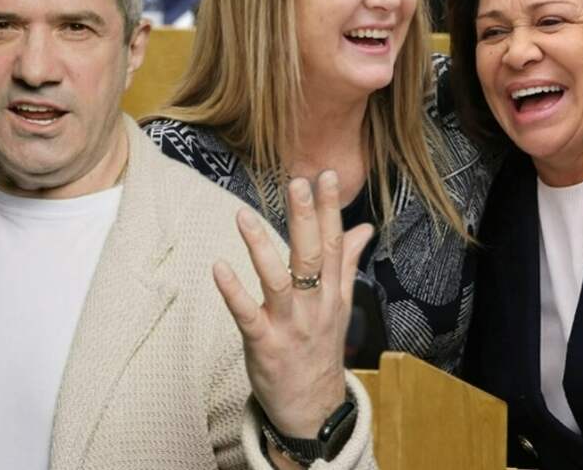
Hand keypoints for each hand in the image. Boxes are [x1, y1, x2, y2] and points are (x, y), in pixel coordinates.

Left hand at [212, 171, 373, 439]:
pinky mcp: (264, 345)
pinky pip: (247, 315)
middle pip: (311, 257)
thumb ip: (346, 263)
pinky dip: (233, 292)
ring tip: (244, 215)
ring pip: (278, 282)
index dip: (329, 209)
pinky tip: (218, 267)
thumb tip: (364, 229)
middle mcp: (315, 305)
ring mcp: (290, 325)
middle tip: (296, 183)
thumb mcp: (340, 304)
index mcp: (332, 292)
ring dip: (262, 247)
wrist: (313, 407)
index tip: (324, 176)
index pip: (333, 243)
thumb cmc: (321, 349)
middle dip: (305, 218)